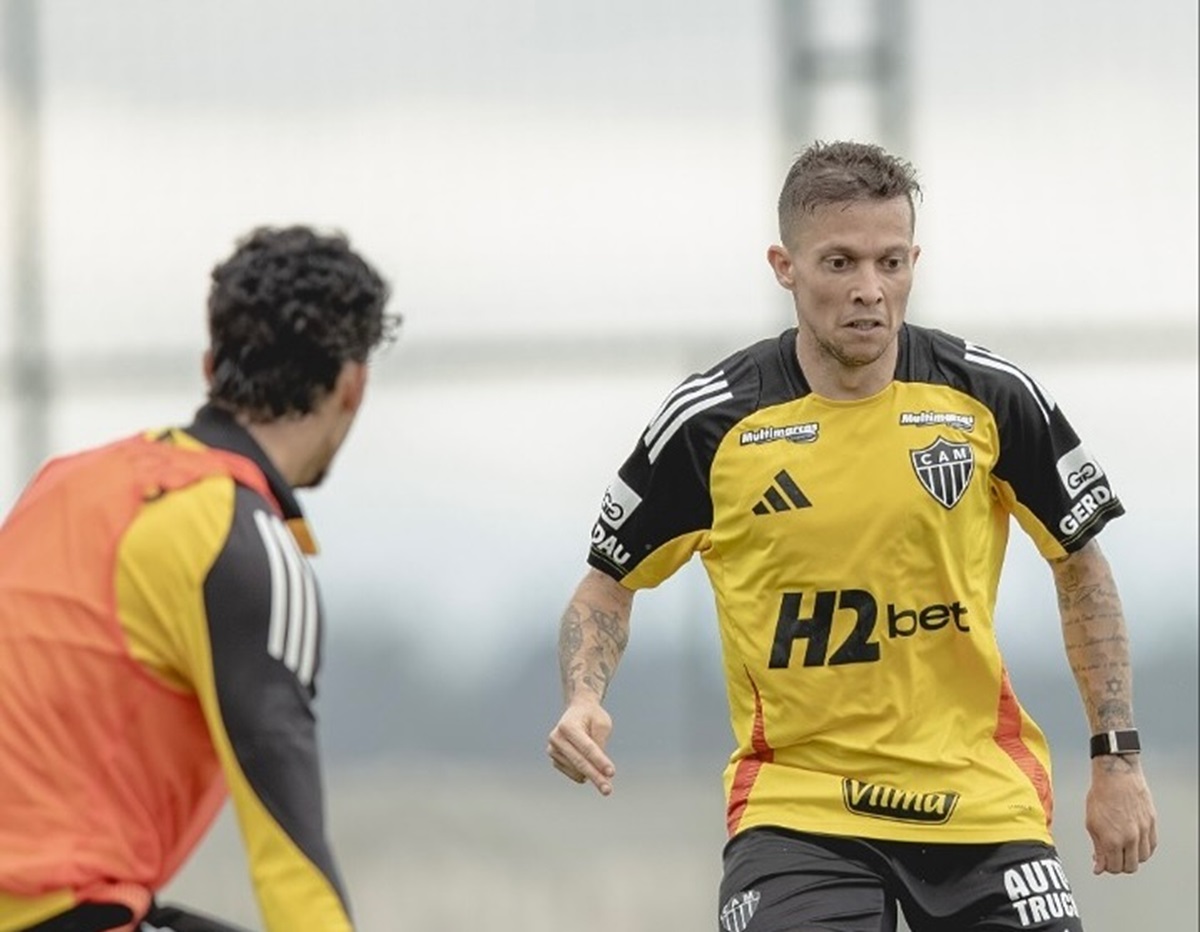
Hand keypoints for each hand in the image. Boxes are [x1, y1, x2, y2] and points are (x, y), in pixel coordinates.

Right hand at [547, 699, 615, 795]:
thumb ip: (600, 744)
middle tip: (608, 790)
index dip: (599, 761)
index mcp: (568, 726)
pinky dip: (584, 772)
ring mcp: (552, 750)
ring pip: (577, 771)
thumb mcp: (603, 724)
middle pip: (579, 762)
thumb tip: (600, 771)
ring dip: (593, 773)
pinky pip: (574, 774)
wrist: (578, 711)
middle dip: (595, 776)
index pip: (586, 747)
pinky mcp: (554, 760)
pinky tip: (587, 760)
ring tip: (600, 761)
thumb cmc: (592, 717)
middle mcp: (556, 738)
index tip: (612, 773)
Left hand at [1085, 755, 1157, 873]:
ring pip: (1142, 858)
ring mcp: (1143, 832)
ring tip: (1122, 848)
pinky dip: (1143, 849)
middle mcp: (1130, 838)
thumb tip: (1099, 866)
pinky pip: (1151, 846)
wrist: (1116, 776)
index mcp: (1112, 840)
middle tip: (1111, 857)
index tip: (1102, 863)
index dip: (1106, 868)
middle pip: (1130, 867)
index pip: (1114, 867)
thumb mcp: (1091, 823)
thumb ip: (1097, 848)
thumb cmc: (1101, 795)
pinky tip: (1134, 843)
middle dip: (1119, 865)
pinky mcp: (1152, 824)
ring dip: (1132, 858)